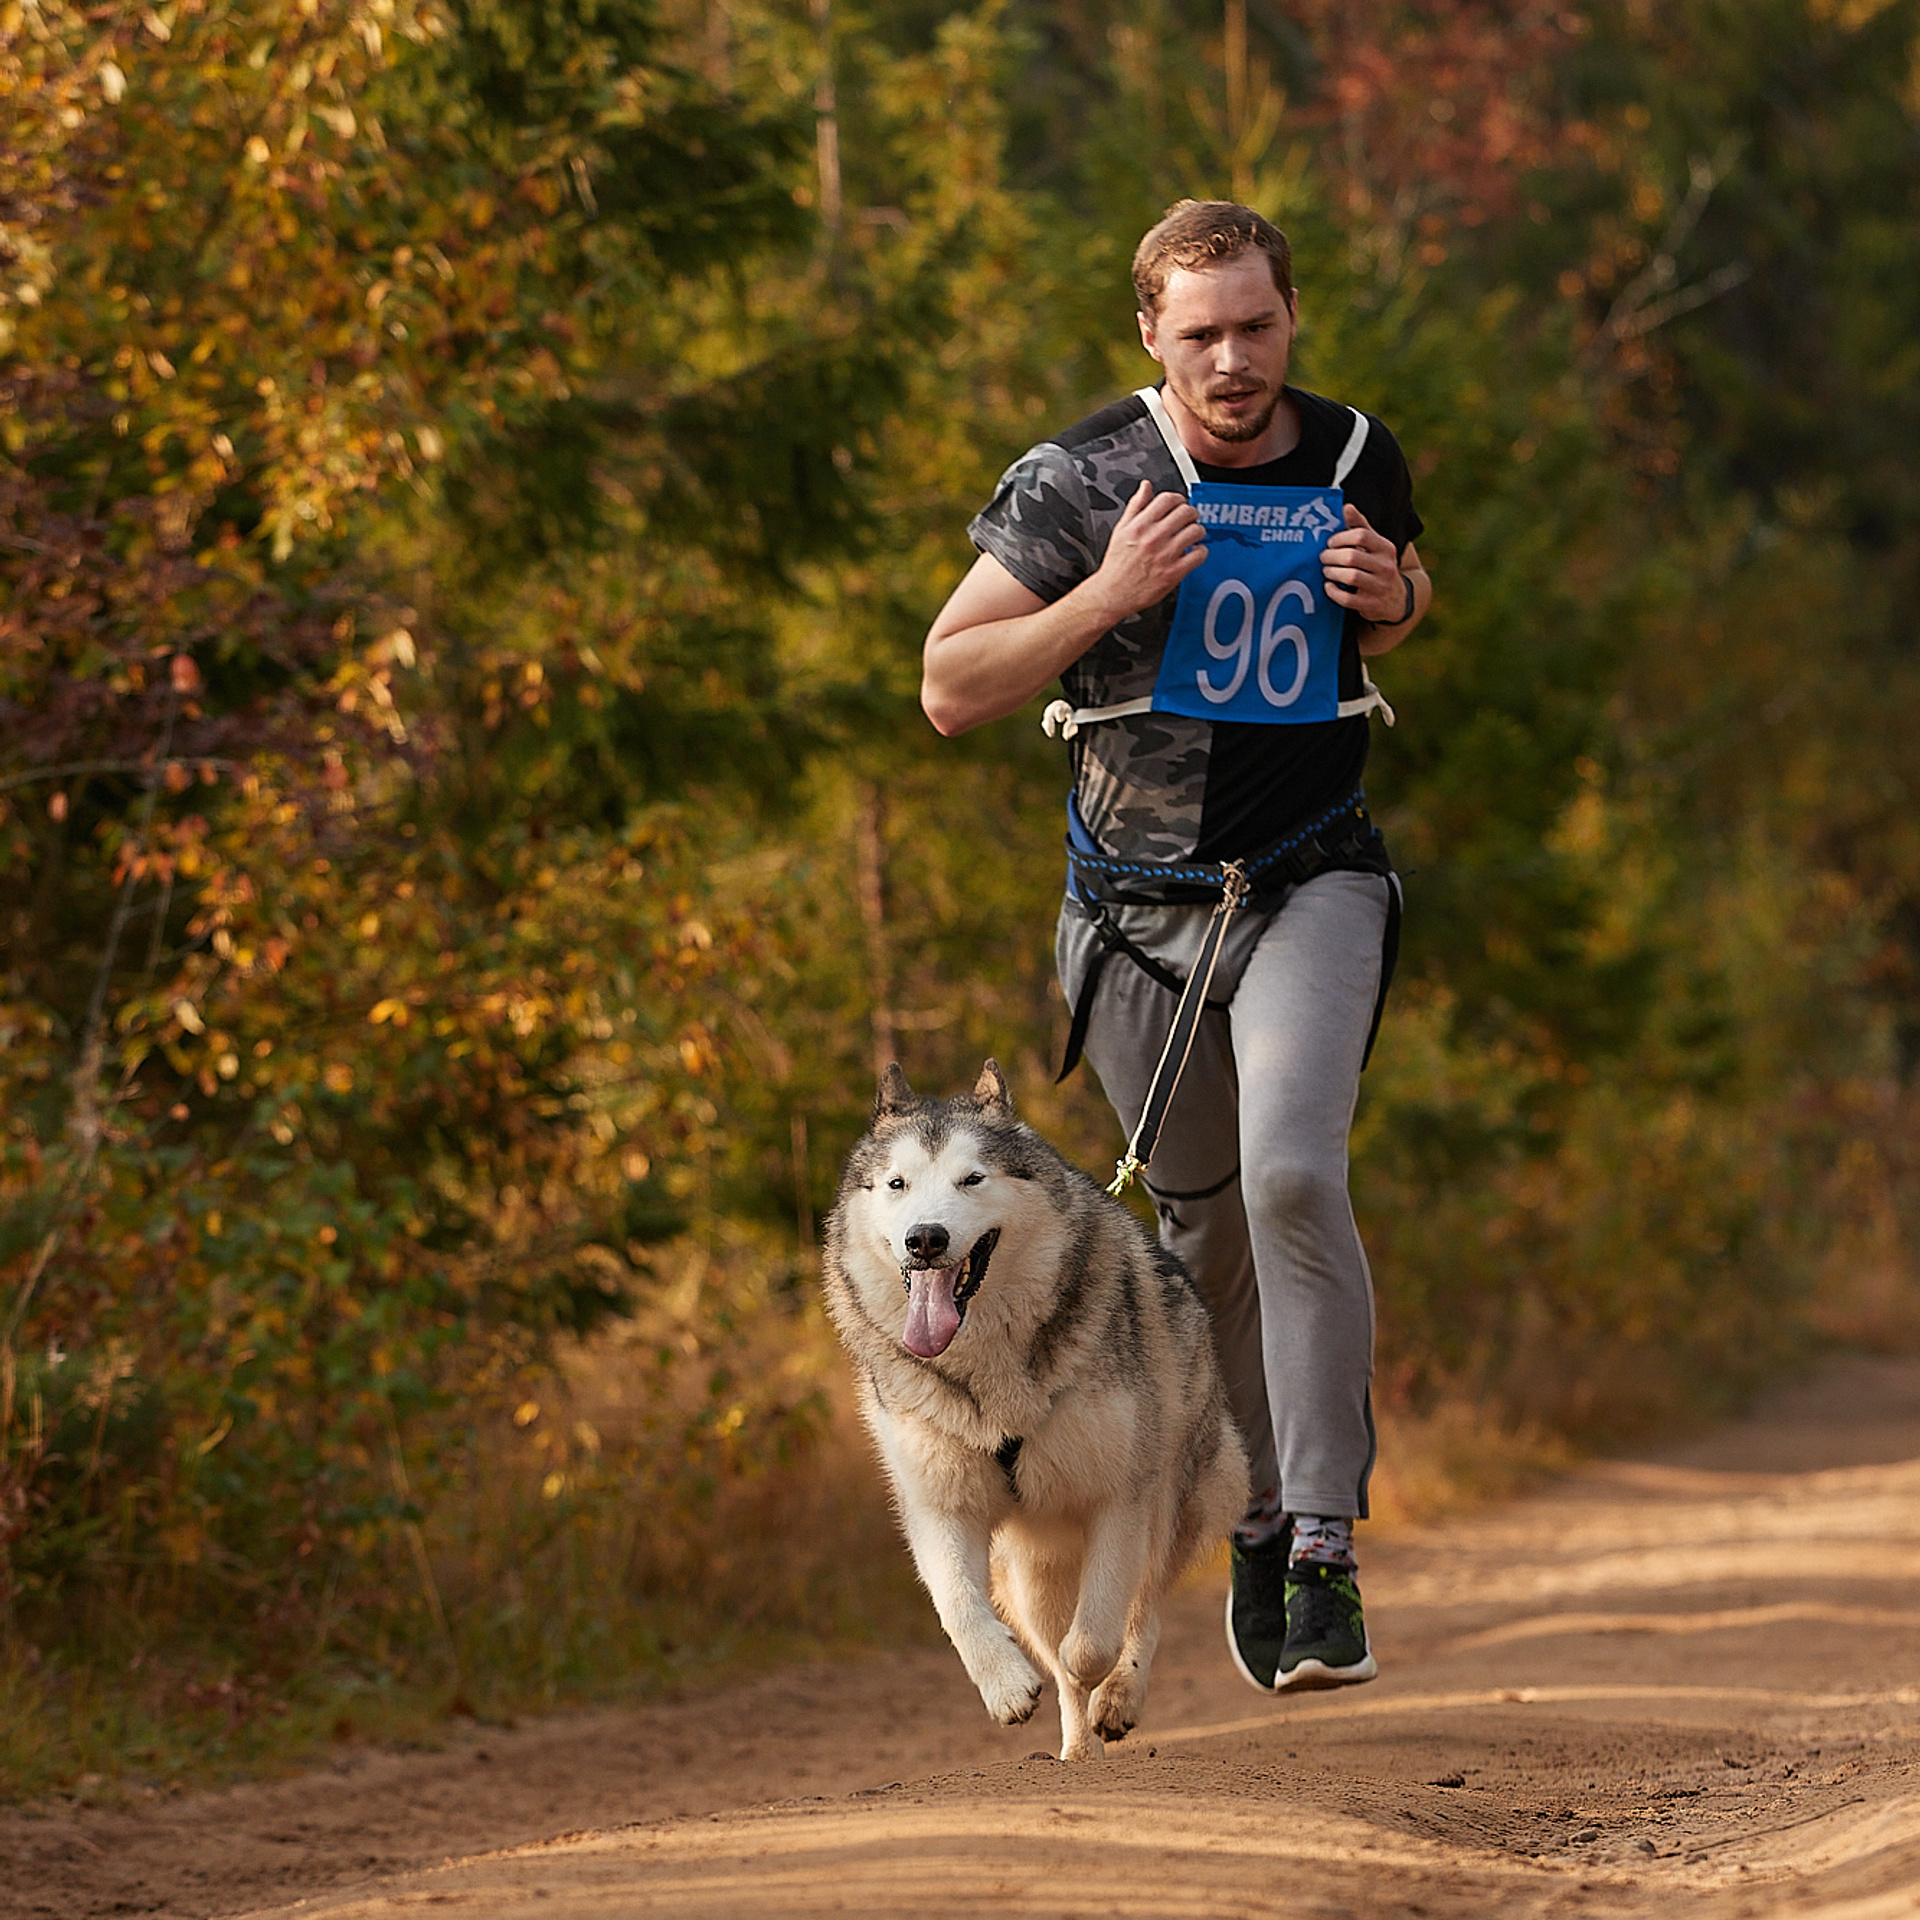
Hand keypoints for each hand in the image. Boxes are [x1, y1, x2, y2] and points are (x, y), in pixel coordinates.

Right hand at [1091, 480, 1207, 619]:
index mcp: (1140, 525)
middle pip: (1185, 512)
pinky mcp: (1173, 573)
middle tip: (1189, 519)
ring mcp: (1165, 555)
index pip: (1168, 499)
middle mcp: (1153, 538)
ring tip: (1193, 535)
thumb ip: (1135, 506)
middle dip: (1191, 513)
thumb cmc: (1117, 564)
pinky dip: (1201, 552)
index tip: (1180, 504)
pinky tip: (1194, 552)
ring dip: (1198, 531)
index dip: (1178, 499)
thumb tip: (1146, 486)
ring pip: (1195, 531)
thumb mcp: (1121, 529)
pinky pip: (1198, 555)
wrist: (1113, 593)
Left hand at [1322, 504, 1408, 624]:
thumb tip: (1346, 506)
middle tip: (1323, 557)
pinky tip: (1329, 586)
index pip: (1361, 536)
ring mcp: (1380, 587)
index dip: (1340, 538)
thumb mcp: (1375, 545)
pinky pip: (1348, 599)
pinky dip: (1334, 592)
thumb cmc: (1378, 566)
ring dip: (1332, 572)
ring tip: (1326, 570)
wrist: (1396, 599)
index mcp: (1386, 548)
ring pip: (1351, 577)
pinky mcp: (1372, 605)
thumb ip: (1361, 526)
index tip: (1330, 542)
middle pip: (1352, 556)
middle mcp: (1386, 566)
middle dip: (1332, 556)